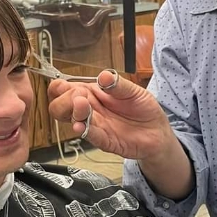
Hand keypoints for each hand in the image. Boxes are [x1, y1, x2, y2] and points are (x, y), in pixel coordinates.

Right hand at [48, 70, 173, 159]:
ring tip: (81, 106)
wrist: (157, 131)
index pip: (62, 89)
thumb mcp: (133, 91)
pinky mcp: (104, 140)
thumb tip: (104, 76)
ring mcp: (95, 126)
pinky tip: (80, 126)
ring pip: (71, 120)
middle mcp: (89, 109)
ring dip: (72, 112)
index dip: (59, 88)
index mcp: (92, 93)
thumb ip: (118, 85)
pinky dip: (84, 130)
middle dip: (63, 100)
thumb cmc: (143, 108)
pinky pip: (89, 136)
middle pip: (58, 107)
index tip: (68, 86)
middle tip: (78, 97)